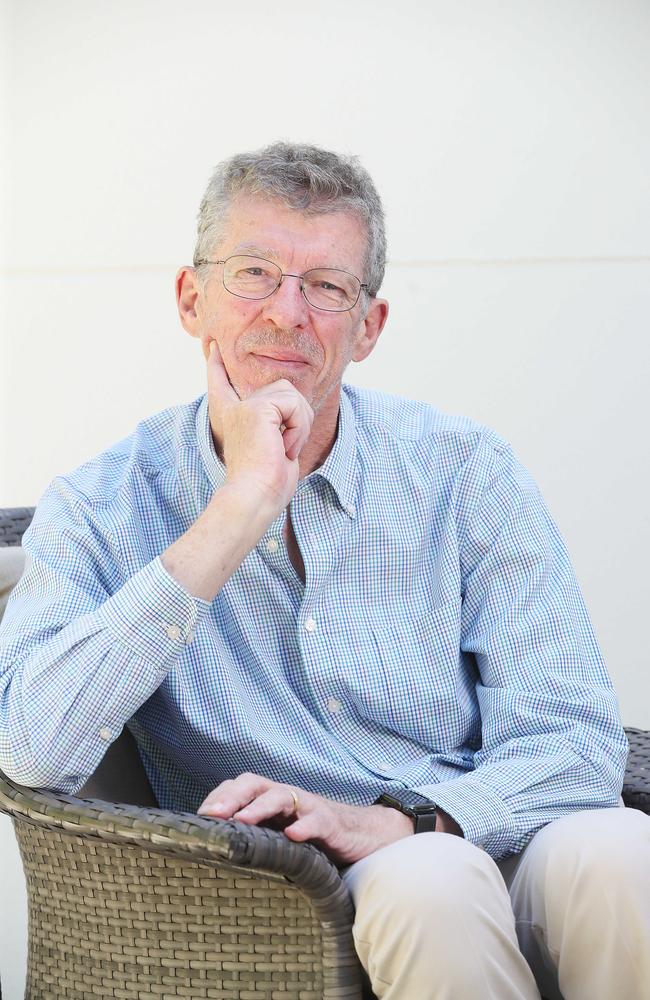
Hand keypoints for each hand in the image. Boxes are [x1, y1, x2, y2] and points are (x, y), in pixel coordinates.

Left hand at [197, 772, 413, 865]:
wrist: (363, 837)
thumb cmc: (314, 837)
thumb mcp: (280, 835)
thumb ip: (256, 835)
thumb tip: (215, 850)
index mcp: (270, 799)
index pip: (238, 787)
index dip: (219, 797)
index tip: (198, 816)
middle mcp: (287, 797)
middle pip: (255, 784)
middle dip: (231, 796)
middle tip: (212, 815)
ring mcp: (309, 807)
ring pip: (281, 796)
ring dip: (259, 807)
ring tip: (242, 821)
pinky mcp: (331, 824)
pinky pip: (317, 821)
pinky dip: (305, 826)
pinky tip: (293, 836)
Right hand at [207, 341, 313, 514]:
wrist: (254, 496)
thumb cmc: (266, 484)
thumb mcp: (272, 449)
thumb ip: (277, 426)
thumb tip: (294, 405)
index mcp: (233, 418)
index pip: (224, 385)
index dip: (218, 367)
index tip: (213, 349)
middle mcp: (235, 409)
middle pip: (284, 391)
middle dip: (298, 419)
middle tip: (285, 448)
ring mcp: (246, 406)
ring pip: (293, 396)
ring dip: (300, 426)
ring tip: (284, 448)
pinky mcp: (259, 408)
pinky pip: (296, 406)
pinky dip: (299, 429)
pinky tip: (284, 447)